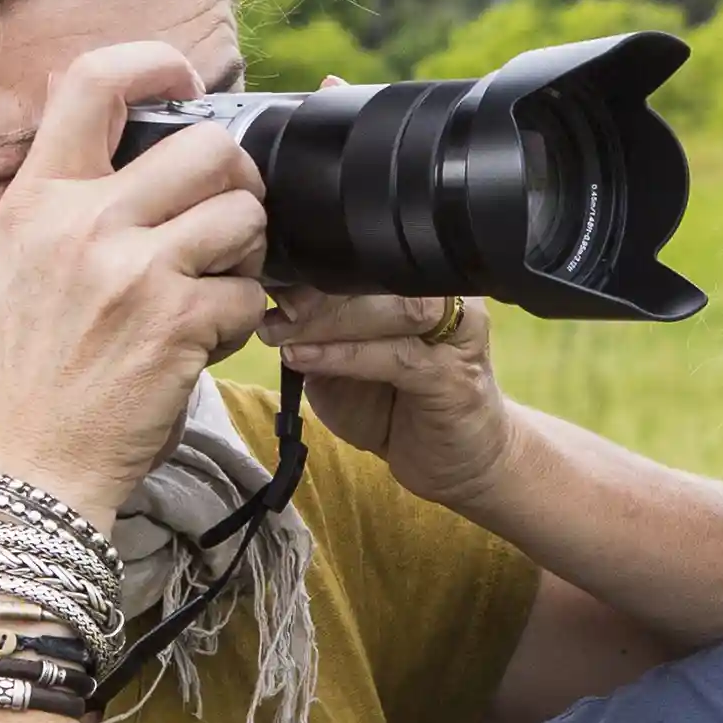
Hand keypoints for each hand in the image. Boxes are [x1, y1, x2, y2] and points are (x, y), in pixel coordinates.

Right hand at [0, 42, 268, 515]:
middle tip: (229, 218)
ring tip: (216, 284)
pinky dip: (240, 320)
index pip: (91, 81)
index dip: (154, 63)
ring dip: (247, 252)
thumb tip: (116, 115)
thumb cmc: (36, 368)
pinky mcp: (176, 323)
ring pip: (244, 214)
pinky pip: (248, 292)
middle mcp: (80, 224)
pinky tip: (203, 341)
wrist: (32, 463)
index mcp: (37, 200)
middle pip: (207, 146)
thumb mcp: (21, 261)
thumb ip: (68, 195)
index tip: (186, 82)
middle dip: (237, 181)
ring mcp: (131, 272)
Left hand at [265, 286, 516, 507]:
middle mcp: (449, 298)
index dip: (312, 267)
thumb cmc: (398, 406)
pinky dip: (344, 356)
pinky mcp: (456, 378)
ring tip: (282, 335)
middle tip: (269, 307)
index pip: (366, 261)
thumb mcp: (344, 364)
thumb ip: (319, 333)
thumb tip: (268, 304)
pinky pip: (396, 357)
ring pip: (394, 310)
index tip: (264, 278)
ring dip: (329, 322)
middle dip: (317, 292)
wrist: (458, 462)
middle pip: (382, 277)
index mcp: (423, 282)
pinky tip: (305, 359)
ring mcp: (458, 336)